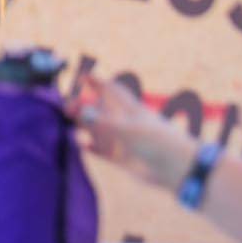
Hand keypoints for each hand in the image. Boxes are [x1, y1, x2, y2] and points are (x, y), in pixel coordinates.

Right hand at [73, 73, 194, 191]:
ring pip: (99, 129)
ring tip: (67, 122)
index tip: (82, 75)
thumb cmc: (157, 142)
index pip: (111, 90)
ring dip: (84, 125)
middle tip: (66, 105)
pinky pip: (102, 150)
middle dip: (84, 105)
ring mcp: (123, 140)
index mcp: (130, 110)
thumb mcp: (128, 130)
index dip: (98, 82)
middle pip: (101, 110)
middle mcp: (125, 123)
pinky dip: (91, 147)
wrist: (175, 167)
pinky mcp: (122, 158)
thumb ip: (103, 123)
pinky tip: (81, 145)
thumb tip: (80, 111)